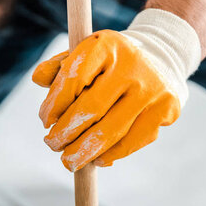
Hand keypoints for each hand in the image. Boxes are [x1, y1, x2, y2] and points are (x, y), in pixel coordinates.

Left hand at [33, 9, 200, 171]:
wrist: (162, 58)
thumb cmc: (111, 63)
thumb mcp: (86, 55)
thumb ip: (60, 68)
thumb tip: (38, 78)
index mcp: (106, 44)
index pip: (73, 78)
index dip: (54, 105)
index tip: (46, 121)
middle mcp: (131, 64)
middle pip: (90, 110)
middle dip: (65, 134)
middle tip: (52, 144)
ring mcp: (152, 88)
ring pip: (110, 132)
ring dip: (83, 152)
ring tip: (69, 160)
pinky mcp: (166, 109)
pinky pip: (132, 142)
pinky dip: (110, 155)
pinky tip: (97, 159)